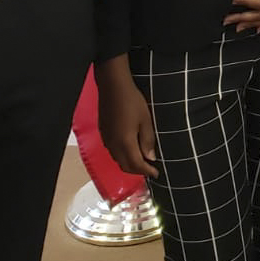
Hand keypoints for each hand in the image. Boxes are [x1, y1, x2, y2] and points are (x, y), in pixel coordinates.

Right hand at [95, 61, 157, 176]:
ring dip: (129, 163)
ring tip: (142, 160)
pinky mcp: (103, 133)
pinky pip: (113, 151)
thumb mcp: (146, 120)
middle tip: (150, 168)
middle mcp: (113, 145)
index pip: (136, 164)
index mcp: (125, 143)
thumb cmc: (132, 102)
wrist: (113, 87)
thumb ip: (147, 140)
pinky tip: (130, 149)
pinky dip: (122, 156)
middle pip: (125, 166)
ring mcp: (106, 140)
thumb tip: (150, 158)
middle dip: (138, 170)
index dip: (147, 171)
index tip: (156, 173)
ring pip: (118, 159)